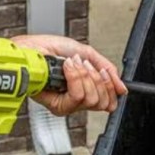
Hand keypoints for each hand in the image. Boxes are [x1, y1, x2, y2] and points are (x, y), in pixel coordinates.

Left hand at [10, 34, 126, 115]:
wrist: (32, 48)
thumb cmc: (51, 49)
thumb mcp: (87, 54)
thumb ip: (107, 69)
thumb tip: (122, 87)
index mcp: (85, 90)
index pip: (107, 103)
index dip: (110, 87)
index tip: (105, 72)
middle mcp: (76, 101)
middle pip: (102, 102)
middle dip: (97, 79)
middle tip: (85, 65)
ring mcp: (67, 105)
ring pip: (91, 99)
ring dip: (84, 76)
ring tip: (72, 64)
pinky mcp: (57, 105)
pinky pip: (78, 96)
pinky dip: (75, 78)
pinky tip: (67, 68)